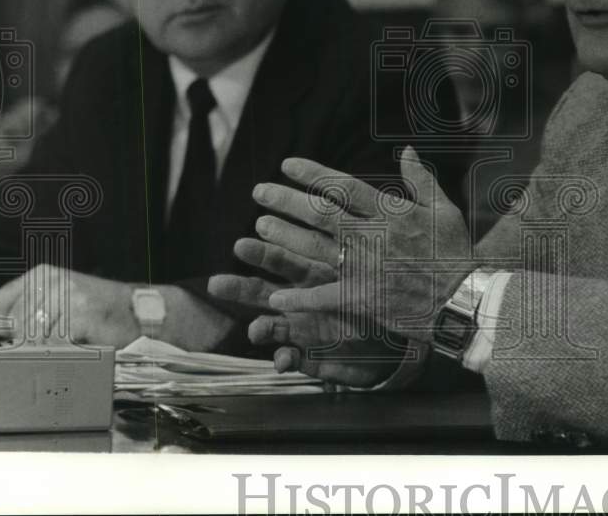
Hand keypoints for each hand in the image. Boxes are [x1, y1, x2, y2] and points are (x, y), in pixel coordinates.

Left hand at [0, 264, 139, 346]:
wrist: (139, 314)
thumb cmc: (96, 312)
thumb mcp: (58, 300)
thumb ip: (23, 310)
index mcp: (44, 274)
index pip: (2, 304)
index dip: (7, 327)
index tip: (15, 339)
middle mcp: (54, 281)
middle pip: (17, 324)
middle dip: (26, 344)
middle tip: (48, 349)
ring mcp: (69, 297)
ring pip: (34, 337)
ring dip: (44, 352)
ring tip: (64, 351)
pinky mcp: (81, 316)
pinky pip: (54, 345)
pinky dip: (60, 355)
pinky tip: (73, 352)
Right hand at [209, 236, 403, 386]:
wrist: (390, 339)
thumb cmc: (374, 301)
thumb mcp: (363, 282)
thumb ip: (341, 271)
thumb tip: (324, 253)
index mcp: (313, 275)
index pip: (283, 260)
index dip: (263, 254)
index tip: (240, 247)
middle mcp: (300, 301)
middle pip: (264, 291)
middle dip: (240, 289)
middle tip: (216, 285)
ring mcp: (302, 329)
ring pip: (272, 325)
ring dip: (260, 328)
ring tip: (255, 331)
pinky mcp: (309, 355)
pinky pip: (292, 358)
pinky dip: (286, 359)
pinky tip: (283, 361)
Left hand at [247, 146, 476, 343]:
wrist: (462, 299)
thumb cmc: (455, 253)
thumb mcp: (444, 209)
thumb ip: (421, 179)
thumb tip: (407, 150)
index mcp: (390, 212)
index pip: (343, 186)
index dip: (312, 174)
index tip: (286, 165)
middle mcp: (372, 236)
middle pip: (320, 214)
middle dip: (286, 200)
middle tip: (260, 192)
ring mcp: (365, 268)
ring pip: (315, 249)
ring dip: (284, 239)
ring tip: (259, 228)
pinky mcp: (363, 298)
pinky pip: (324, 298)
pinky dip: (299, 299)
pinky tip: (276, 298)